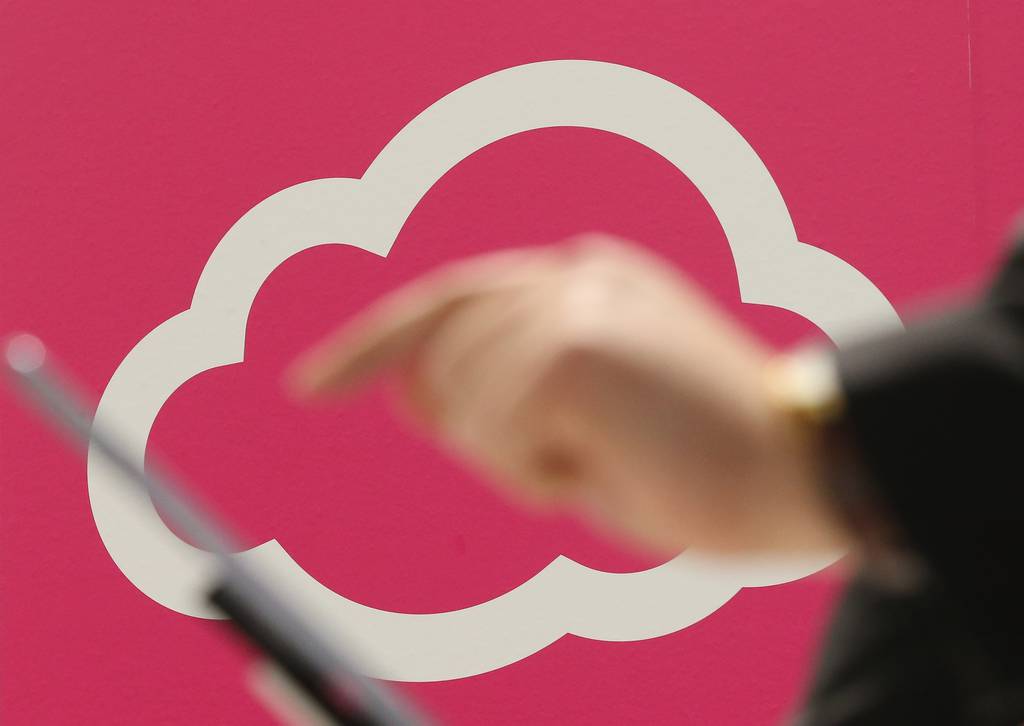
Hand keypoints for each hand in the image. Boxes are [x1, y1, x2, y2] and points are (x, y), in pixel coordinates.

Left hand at [287, 235, 845, 554]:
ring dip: (519, 461)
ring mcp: (570, 300)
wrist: (801, 472)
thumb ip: (502, 393)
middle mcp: (571, 273)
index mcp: (582, 280)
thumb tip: (409, 392)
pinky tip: (608, 467)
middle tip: (573, 464)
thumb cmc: (702, 461)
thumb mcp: (590, 420)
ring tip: (609, 461)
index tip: (309, 385)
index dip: (369, 346)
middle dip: (481, 435)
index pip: (446, 302)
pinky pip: (492, 431)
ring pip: (461, 405)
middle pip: (440, 362)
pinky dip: (536, 473)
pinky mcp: (572, 342)